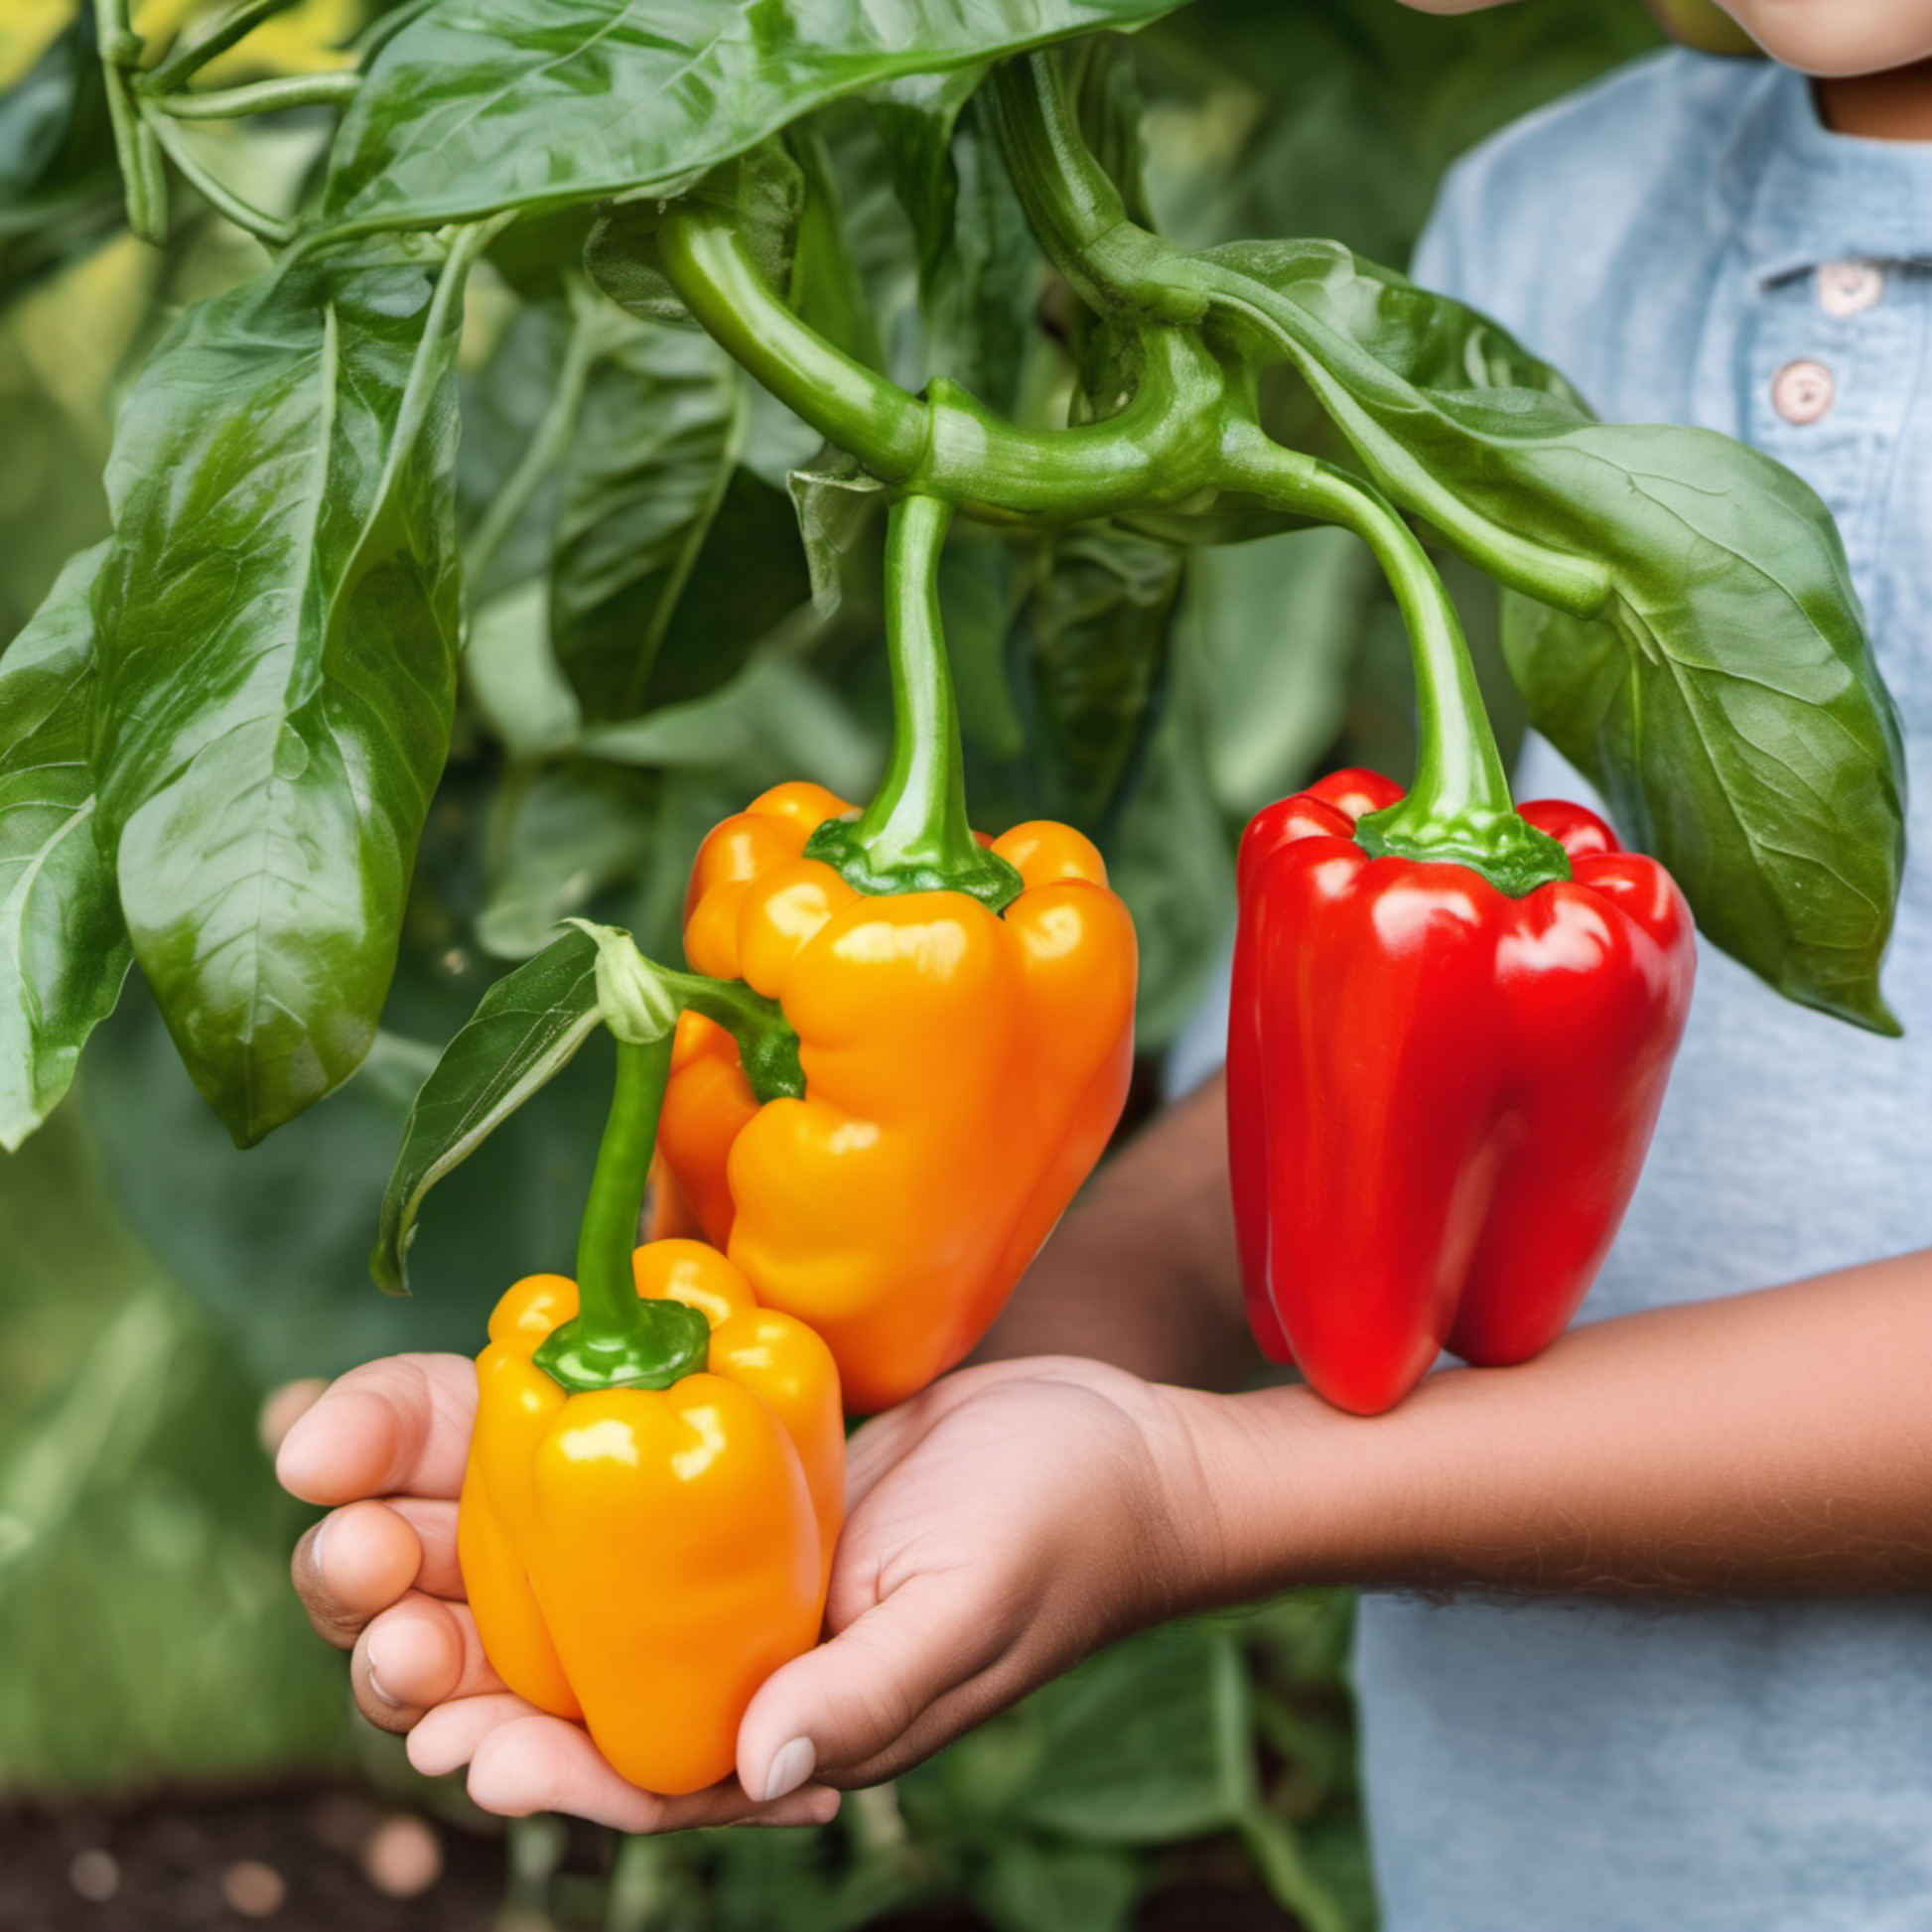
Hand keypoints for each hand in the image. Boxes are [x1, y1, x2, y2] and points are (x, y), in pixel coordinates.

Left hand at [278, 1352, 1200, 1825]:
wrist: (1116, 1441)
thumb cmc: (1061, 1536)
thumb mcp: (967, 1612)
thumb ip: (874, 1694)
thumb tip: (770, 1769)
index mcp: (790, 1722)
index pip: (649, 1771)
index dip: (550, 1769)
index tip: (469, 1748)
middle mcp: (745, 1655)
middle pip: (586, 1685)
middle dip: (476, 1670)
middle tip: (386, 1634)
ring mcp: (737, 1568)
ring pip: (587, 1589)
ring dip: (485, 1573)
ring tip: (386, 1546)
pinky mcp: (741, 1484)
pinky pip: (631, 1491)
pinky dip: (555, 1470)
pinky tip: (490, 1434)